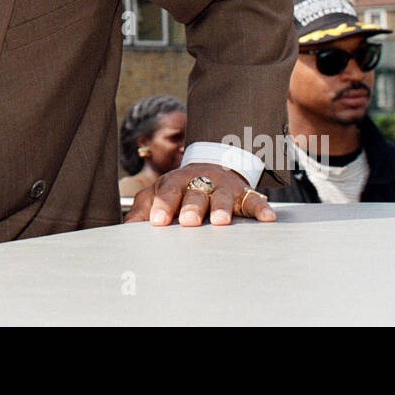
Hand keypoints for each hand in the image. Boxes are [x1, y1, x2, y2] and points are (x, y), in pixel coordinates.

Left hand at [124, 163, 275, 226]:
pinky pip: (254, 200)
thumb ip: (142, 209)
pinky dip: (261, 209)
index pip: (168, 190)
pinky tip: (268, 219)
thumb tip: (127, 227)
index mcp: (176, 182)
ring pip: (223, 196)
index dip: (163, 205)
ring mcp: (223, 187)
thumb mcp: (157, 193)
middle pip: (196, 192)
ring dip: (222, 208)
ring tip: (221, 222)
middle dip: (192, 206)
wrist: (209, 167)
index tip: (158, 221)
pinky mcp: (243, 194)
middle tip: (188, 221)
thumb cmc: (178, 189)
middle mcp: (201, 182)